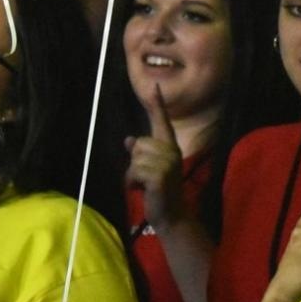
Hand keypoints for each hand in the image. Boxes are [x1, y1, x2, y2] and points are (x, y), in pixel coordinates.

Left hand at [124, 84, 184, 228]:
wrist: (170, 215)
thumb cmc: (158, 190)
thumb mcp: (148, 168)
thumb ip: (141, 153)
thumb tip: (129, 139)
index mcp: (169, 147)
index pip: (161, 122)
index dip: (157, 104)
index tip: (154, 86)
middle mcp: (171, 151)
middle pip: (138, 144)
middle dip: (135, 162)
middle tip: (147, 178)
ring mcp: (167, 163)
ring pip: (134, 159)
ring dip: (133, 175)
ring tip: (145, 185)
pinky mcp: (159, 176)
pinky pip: (134, 172)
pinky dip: (132, 183)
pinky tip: (143, 190)